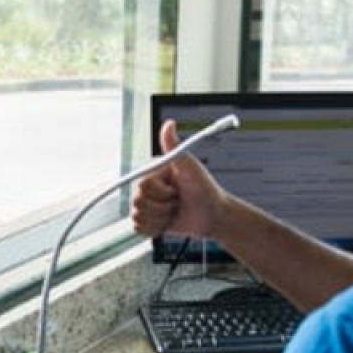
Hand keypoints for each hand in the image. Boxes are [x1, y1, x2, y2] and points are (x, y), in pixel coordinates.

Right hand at [131, 119, 226, 239]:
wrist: (214, 215)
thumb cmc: (205, 189)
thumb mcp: (190, 166)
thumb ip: (175, 146)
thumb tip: (169, 123)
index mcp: (154, 173)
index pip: (142, 186)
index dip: (160, 193)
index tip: (175, 191)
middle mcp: (148, 188)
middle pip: (138, 203)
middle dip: (162, 207)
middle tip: (178, 201)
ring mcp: (148, 205)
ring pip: (138, 218)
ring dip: (161, 219)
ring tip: (175, 211)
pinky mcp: (150, 221)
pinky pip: (139, 229)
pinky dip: (155, 229)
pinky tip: (169, 222)